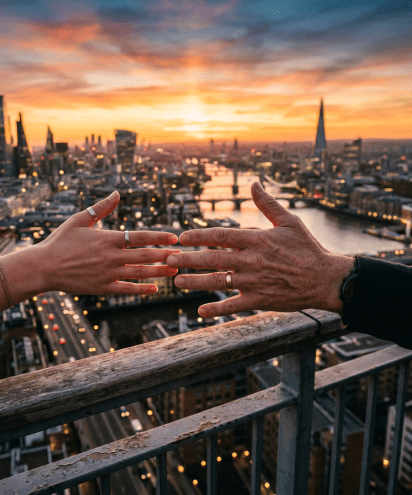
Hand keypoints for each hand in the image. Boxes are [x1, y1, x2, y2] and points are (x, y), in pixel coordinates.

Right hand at [33, 191, 179, 294]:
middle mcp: (111, 257)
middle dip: (165, 255)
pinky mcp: (102, 288)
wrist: (43, 267)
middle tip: (182, 256)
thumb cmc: (60, 241)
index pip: (141, 236)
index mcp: (108, 239)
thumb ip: (101, 208)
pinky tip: (154, 288)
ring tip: (175, 271)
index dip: (160, 237)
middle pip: (145, 255)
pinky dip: (141, 289)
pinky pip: (126, 290)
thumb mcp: (79, 220)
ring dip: (159, 272)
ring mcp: (108, 274)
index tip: (174, 238)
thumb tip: (117, 194)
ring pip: (140, 273)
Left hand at [167, 182, 353, 316]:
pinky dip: (217, 309)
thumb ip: (267, 204)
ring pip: (218, 282)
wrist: (325, 279)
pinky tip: (200, 311)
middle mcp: (252, 261)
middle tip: (170, 259)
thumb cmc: (306, 248)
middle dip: (189, 259)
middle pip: (213, 259)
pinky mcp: (259, 301)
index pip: (221, 236)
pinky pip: (234, 306)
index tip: (182, 236)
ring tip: (176, 281)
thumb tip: (254, 183)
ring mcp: (254, 283)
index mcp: (257, 240)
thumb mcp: (289, 222)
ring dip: (195, 282)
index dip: (199, 236)